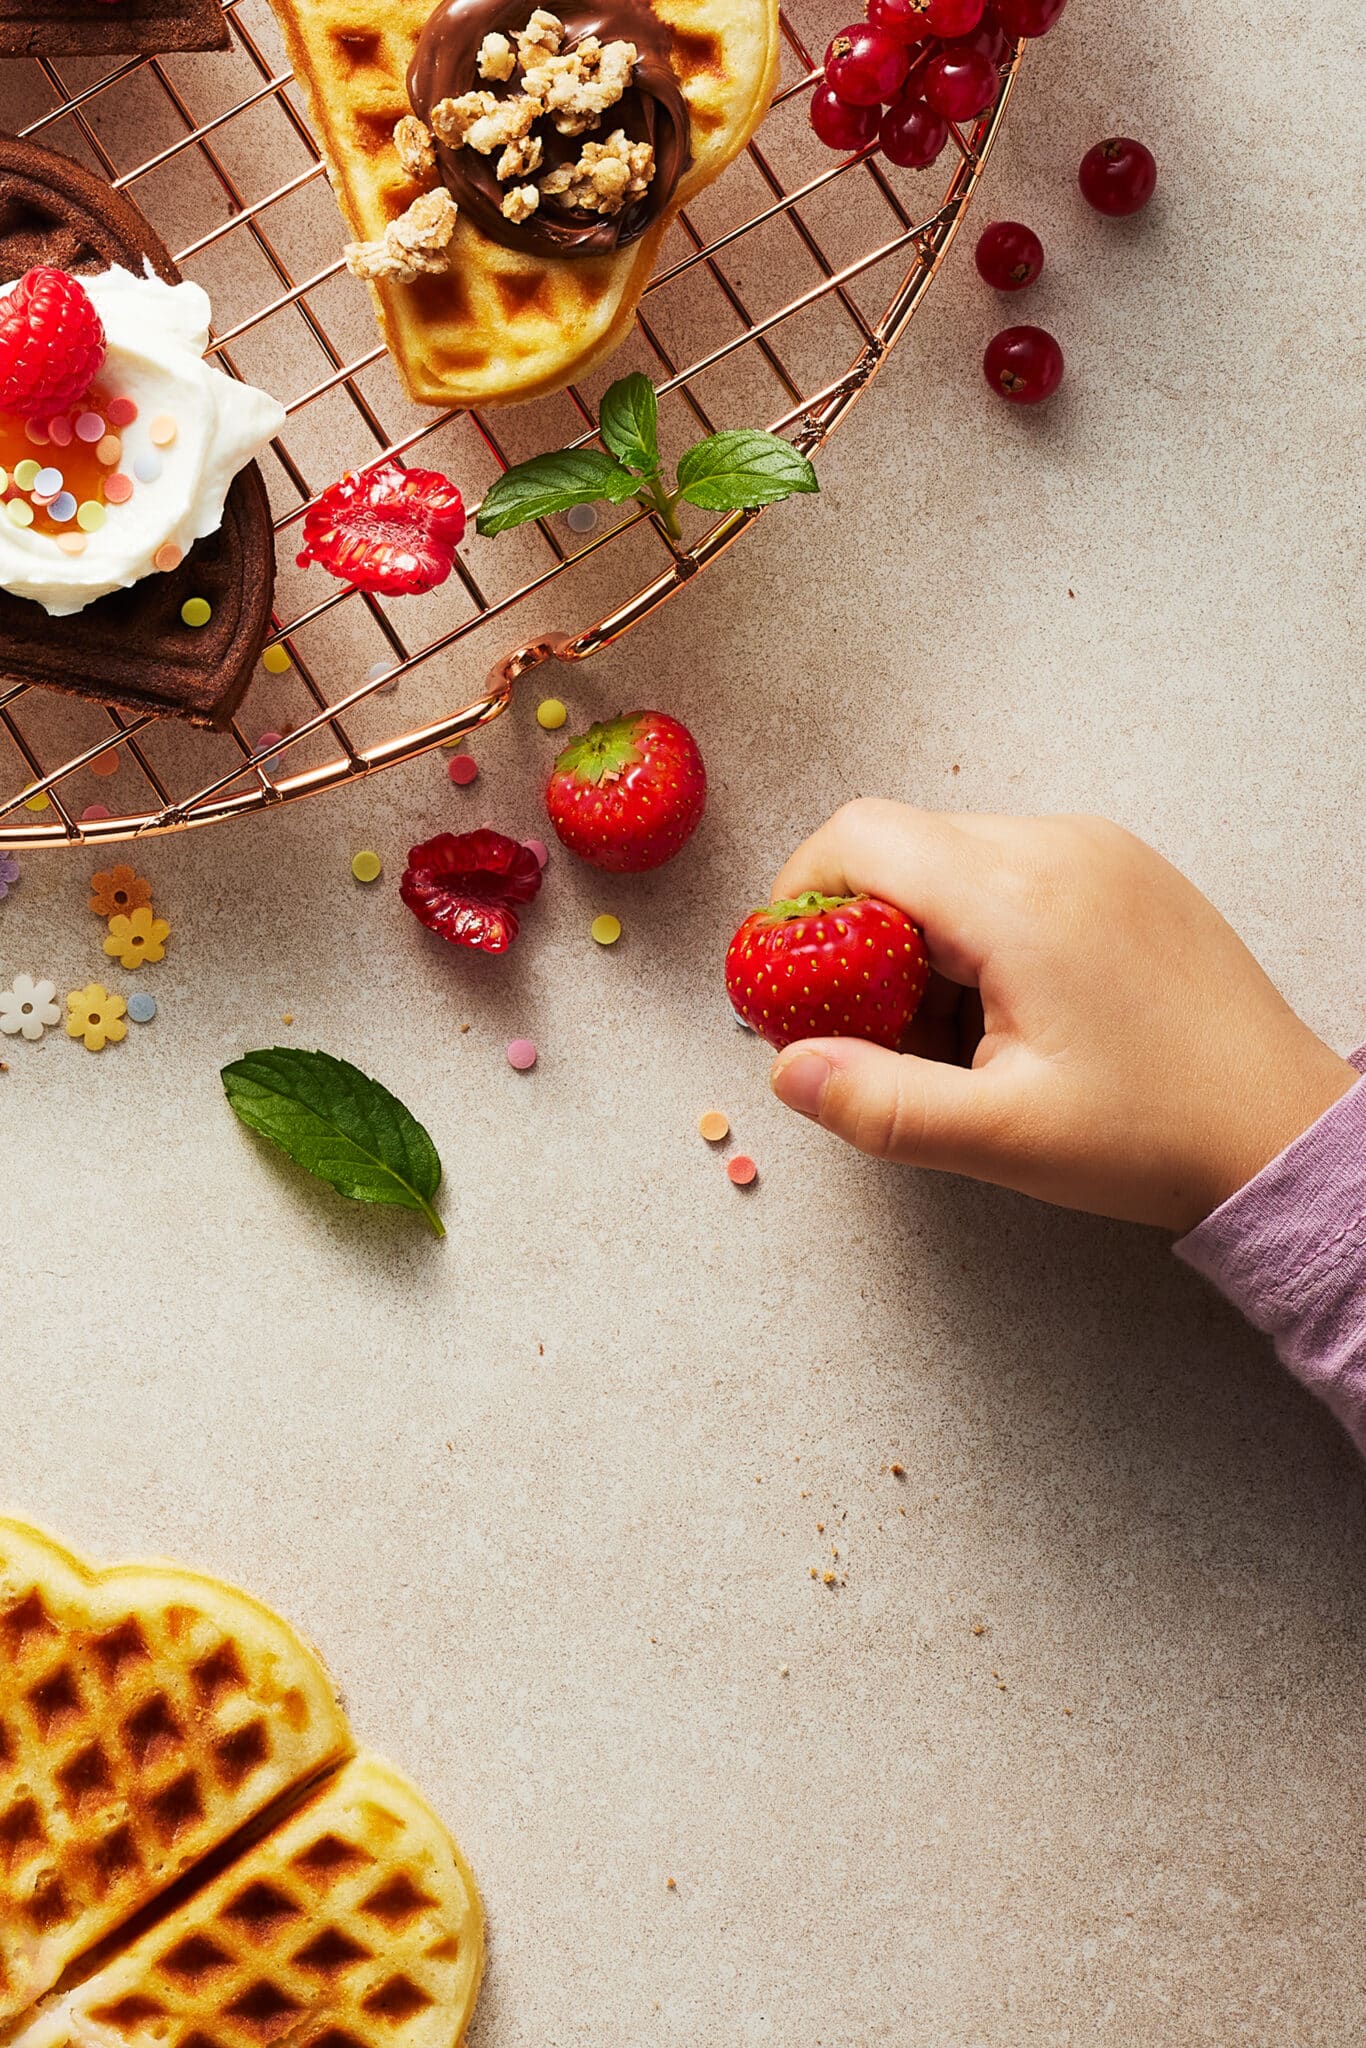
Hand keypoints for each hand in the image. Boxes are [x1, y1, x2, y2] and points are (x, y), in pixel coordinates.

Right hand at [766, 803, 1356, 1229]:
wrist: (1284, 1133)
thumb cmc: (1157, 1135)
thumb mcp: (1002, 1137)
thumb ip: (879, 1104)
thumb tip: (785, 1073)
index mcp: (1022, 897)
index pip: (861, 837)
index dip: (798, 898)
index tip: (787, 977)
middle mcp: (1060, 847)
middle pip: (903, 847)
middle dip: (859, 934)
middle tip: (871, 1033)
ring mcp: (1100, 851)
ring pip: (955, 859)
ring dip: (919, 936)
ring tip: (952, 1039)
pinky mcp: (1124, 871)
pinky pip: (1012, 871)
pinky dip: (976, 930)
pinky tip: (1004, 1014)